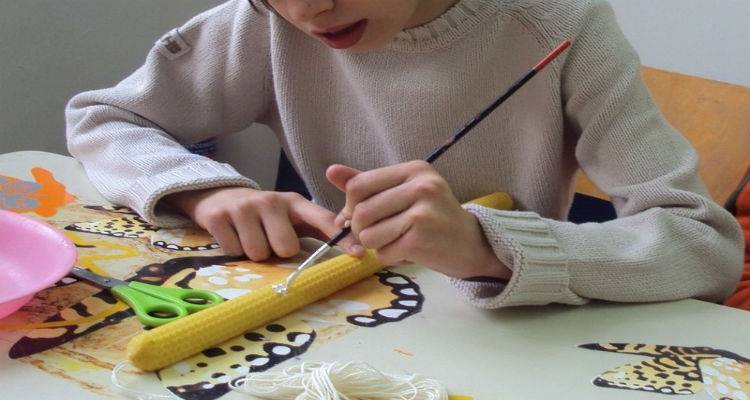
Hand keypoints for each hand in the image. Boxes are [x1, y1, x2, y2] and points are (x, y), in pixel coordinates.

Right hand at [164, 187, 359, 260]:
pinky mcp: (219, 217)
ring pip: (258, 253)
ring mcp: (244, 207)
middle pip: (286, 248)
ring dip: (255, 253)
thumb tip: (353, 247)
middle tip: (270, 240)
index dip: (341, 238)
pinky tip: (233, 235)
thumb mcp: (292, 216)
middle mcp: (271, 201)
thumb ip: (319, 229)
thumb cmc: (265, 214)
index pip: (323, 220)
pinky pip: (234, 252)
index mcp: (295, 203)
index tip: (359, 254)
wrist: (219, 196)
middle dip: (277, 252)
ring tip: (251, 237)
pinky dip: (233, 251)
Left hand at [326, 161, 510, 279]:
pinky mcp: (421, 239)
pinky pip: (383, 253)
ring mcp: (423, 213)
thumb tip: (330, 171)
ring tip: (393, 242)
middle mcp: (421, 186)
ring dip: (374, 245)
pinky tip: (405, 252)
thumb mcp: (404, 192)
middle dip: (359, 229)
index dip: (350, 206)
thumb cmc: (432, 217)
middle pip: (360, 211)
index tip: (358, 217)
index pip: (359, 185)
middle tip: (376, 234)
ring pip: (368, 234)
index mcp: (414, 170)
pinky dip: (388, 257)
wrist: (471, 244)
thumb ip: (368, 183)